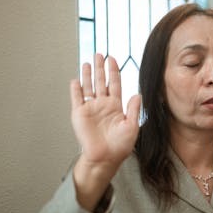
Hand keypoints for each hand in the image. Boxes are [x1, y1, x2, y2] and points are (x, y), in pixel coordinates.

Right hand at [70, 54, 140, 210]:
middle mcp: (103, 104)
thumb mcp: (132, 127)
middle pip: (101, 81)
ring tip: (88, 61)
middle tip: (99, 53)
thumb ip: (134, 110)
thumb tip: (137, 94)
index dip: (113, 71)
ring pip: (89, 87)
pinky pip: (77, 99)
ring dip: (88, 74)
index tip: (112, 58)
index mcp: (116, 106)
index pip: (115, 84)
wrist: (105, 158)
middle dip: (100, 67)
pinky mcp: (79, 114)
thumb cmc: (120, 146)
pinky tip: (76, 79)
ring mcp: (91, 108)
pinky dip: (76, 89)